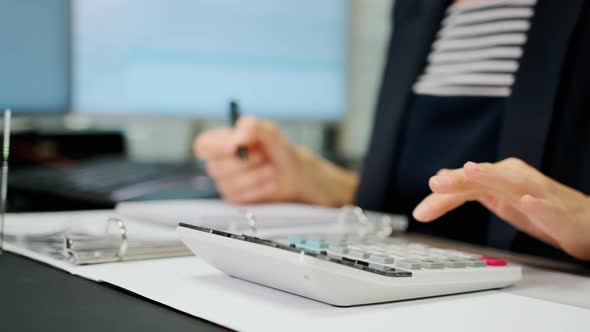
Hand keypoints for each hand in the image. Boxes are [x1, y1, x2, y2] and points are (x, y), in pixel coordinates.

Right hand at [194, 116, 358, 205]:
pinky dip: (259, 189)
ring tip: (270, 170)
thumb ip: (253, 127)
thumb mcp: (270, 131)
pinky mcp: (235, 198)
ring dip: (256, 176)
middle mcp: (219, 163)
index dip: (214, 147)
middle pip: (216, 166)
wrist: (294, 173)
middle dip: (244, 163)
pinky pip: (240, 197)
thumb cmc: (279, 150)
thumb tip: (237, 137)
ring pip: (229, 183)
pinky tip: (269, 183)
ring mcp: (225, 182)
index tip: (233, 146)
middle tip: (262, 156)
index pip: (203, 145)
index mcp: (222, 142)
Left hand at [413, 158, 589, 260]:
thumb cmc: (539, 207)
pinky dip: (537, 203)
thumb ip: (468, 190)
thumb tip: (440, 178)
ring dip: (491, 176)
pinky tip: (528, 202)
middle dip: (459, 179)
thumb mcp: (496, 200)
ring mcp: (536, 192)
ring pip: (512, 182)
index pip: (464, 185)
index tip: (420, 212)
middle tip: (436, 182)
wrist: (583, 221)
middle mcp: (515, 179)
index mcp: (499, 179)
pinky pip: (546, 205)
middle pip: (482, 178)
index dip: (441, 198)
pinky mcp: (557, 209)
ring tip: (471, 172)